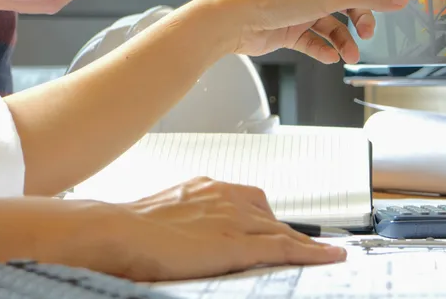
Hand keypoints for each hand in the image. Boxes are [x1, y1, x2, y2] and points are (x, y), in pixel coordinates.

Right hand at [70, 178, 345, 280]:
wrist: (115, 231)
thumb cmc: (126, 229)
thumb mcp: (161, 217)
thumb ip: (181, 222)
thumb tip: (180, 237)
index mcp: (205, 188)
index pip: (248, 200)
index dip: (266, 218)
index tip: (277, 228)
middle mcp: (224, 196)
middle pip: (269, 216)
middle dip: (285, 232)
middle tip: (300, 248)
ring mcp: (233, 219)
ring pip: (281, 231)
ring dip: (304, 243)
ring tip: (324, 255)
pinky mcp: (236, 243)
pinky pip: (284, 248)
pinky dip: (311, 253)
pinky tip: (330, 257)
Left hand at [203, 0, 407, 63]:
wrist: (236, 20)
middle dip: (361, 17)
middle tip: (366, 33)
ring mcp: (300, 7)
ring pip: (332, 24)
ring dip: (344, 40)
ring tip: (349, 56)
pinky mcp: (289, 28)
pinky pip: (313, 39)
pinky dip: (324, 48)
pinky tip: (330, 57)